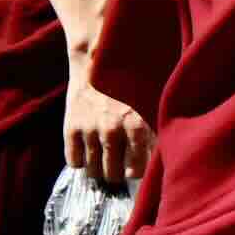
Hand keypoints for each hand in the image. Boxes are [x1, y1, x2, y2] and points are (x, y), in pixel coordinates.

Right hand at [64, 58, 150, 187]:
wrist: (96, 59)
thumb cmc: (129, 81)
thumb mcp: (150, 103)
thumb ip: (155, 131)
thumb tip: (163, 158)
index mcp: (137, 125)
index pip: (138, 171)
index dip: (136, 170)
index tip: (135, 165)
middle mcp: (113, 131)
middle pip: (114, 175)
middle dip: (117, 171)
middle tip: (117, 163)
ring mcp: (90, 130)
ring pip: (94, 171)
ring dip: (98, 168)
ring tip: (103, 158)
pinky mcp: (71, 127)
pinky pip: (74, 161)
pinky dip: (80, 160)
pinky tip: (87, 150)